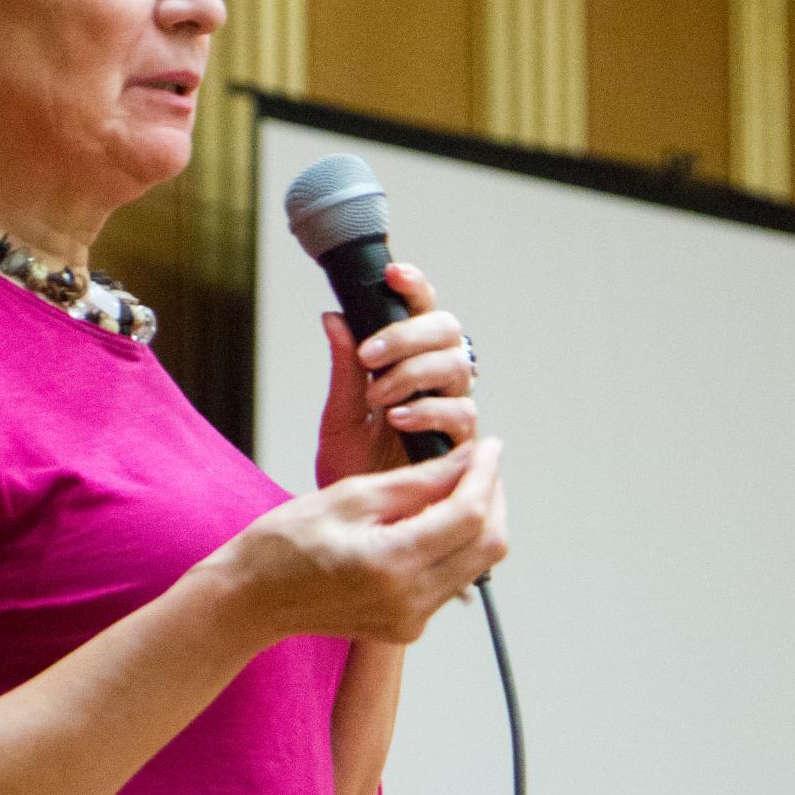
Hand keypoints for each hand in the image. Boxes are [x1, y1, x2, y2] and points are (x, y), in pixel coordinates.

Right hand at [219, 437, 507, 648]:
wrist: (252, 600)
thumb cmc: (285, 542)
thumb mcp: (350, 496)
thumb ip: (417, 481)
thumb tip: (469, 458)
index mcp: (393, 565)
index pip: (470, 515)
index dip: (486, 475)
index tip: (490, 444)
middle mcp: (411, 601)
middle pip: (488, 546)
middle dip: (492, 499)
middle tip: (479, 464)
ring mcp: (412, 620)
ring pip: (476, 564)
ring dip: (477, 522)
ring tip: (458, 485)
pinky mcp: (408, 626)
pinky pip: (451, 580)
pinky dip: (454, 546)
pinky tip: (434, 518)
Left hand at [315, 263, 477, 486]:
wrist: (360, 520)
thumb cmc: (352, 466)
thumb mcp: (338, 416)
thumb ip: (343, 370)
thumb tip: (334, 318)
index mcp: (409, 360)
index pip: (422, 310)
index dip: (414, 287)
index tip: (393, 275)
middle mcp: (437, 378)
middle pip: (447, 329)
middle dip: (410, 335)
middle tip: (371, 354)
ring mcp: (452, 408)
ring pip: (456, 366)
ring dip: (415, 373)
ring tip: (379, 397)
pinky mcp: (461, 443)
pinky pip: (460, 413)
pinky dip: (427, 410)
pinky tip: (398, 418)